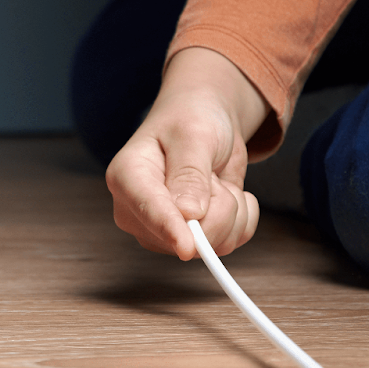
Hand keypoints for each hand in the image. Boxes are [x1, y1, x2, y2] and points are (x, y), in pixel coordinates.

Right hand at [106, 48, 270, 259]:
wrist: (203, 122)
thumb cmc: (190, 120)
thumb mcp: (193, 135)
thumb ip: (190, 173)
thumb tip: (189, 214)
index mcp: (127, 178)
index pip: (147, 209)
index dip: (169, 229)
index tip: (187, 247)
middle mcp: (138, 211)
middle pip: (186, 235)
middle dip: (217, 206)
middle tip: (210, 174)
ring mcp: (163, 229)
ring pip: (213, 242)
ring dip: (231, 209)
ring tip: (215, 180)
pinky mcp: (188, 239)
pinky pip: (231, 243)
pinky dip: (242, 218)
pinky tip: (225, 193)